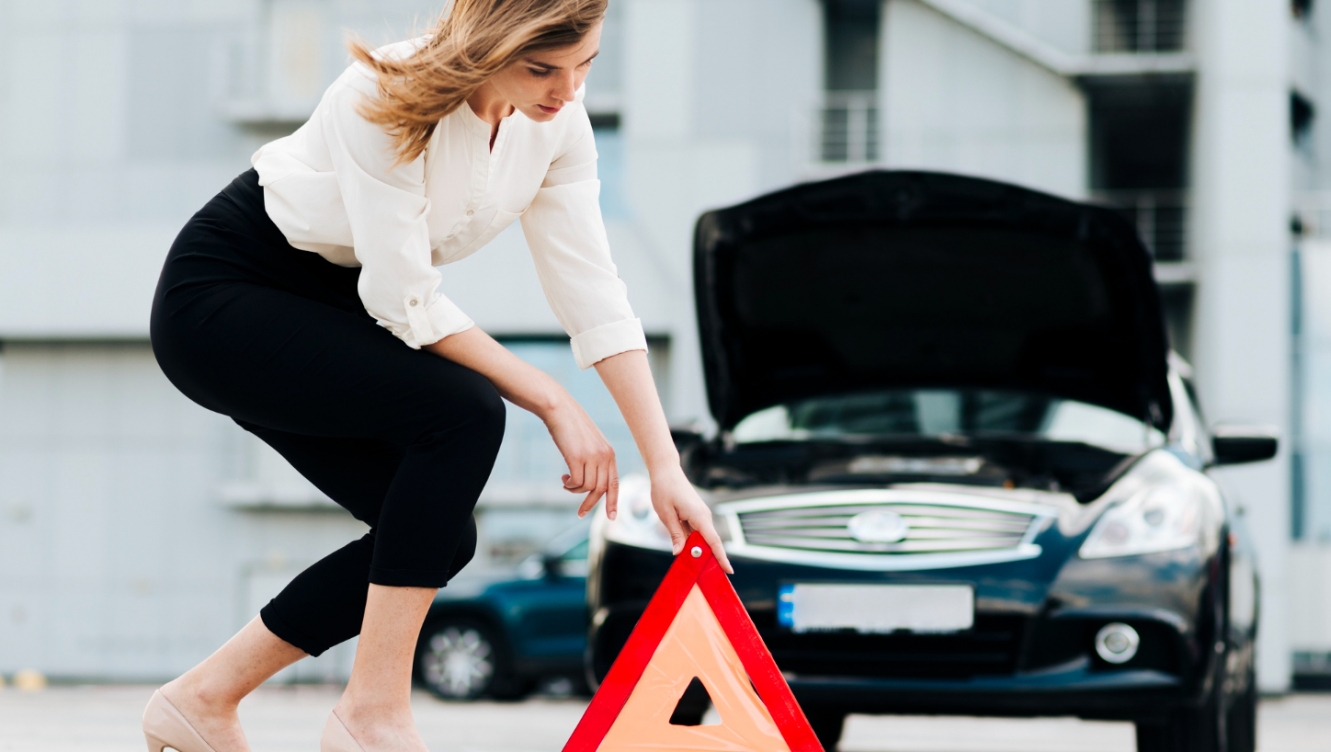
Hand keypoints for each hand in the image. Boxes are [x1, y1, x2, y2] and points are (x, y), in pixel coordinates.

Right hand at [542, 395, 619, 517]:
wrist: (560, 410)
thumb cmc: (572, 426)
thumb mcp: (589, 444)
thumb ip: (594, 460)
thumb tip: (590, 484)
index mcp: (610, 454)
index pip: (615, 483)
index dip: (613, 501)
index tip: (612, 517)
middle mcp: (604, 456)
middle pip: (601, 490)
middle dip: (590, 504)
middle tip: (580, 514)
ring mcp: (592, 457)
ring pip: (587, 487)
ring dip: (575, 491)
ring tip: (566, 483)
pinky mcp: (577, 458)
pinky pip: (576, 482)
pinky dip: (569, 485)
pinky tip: (563, 478)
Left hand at [650, 468, 733, 573]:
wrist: (666, 471)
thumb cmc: (665, 489)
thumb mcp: (666, 514)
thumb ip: (675, 534)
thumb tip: (679, 552)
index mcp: (699, 516)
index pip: (714, 541)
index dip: (721, 557)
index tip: (729, 570)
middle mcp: (704, 516)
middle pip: (710, 542)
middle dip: (709, 558)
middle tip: (703, 575)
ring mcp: (701, 515)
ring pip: (703, 538)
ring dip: (698, 550)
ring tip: (691, 563)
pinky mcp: (696, 514)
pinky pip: (697, 532)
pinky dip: (693, 542)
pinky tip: (685, 549)